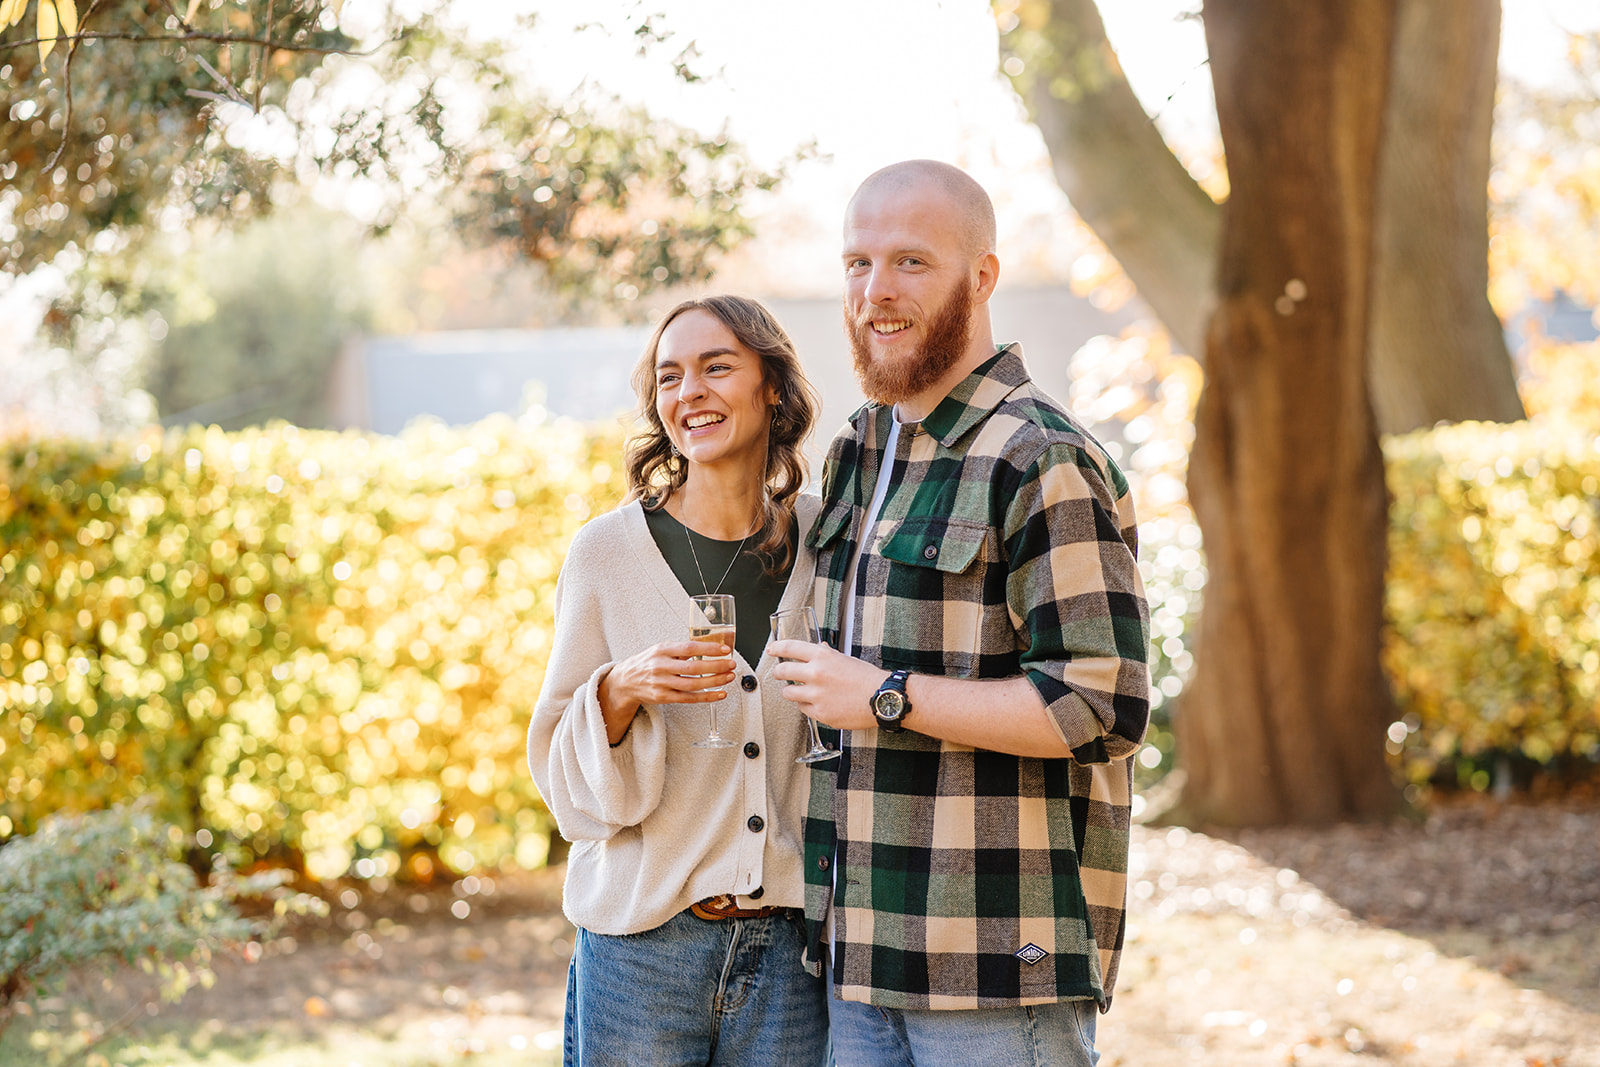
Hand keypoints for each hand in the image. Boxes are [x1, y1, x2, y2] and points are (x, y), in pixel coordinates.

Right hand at [598, 639, 735, 743]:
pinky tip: (719, 694)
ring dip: (714, 682)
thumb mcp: (661, 649)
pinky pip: (689, 699)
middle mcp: (661, 666)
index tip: (724, 649)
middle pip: (693, 668)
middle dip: (716, 666)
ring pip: (693, 685)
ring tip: (728, 677)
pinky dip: (706, 697)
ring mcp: (662, 683)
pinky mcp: (663, 698)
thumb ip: (681, 649)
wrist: (625, 681)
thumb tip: (709, 647)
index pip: (689, 647)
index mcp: (662, 650)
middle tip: (731, 664)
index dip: (709, 648)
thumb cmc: (648, 662)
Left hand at [768, 639, 882, 731]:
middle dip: (778, 673)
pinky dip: (806, 706)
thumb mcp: (845, 659)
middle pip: (783, 671)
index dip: (777, 648)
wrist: (881, 698)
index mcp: (822, 656)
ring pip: (788, 693)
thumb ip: (827, 655)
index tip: (771, 650)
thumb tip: (817, 648)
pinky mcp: (820, 713)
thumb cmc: (867, 678)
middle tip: (779, 674)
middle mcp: (816, 674)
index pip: (790, 648)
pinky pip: (802, 709)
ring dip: (790, 692)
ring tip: (798, 691)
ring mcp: (816, 695)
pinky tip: (816, 703)